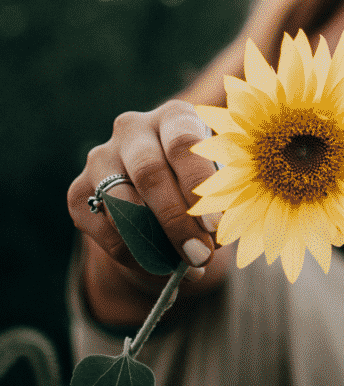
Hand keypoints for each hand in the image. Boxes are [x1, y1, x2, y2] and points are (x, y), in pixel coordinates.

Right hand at [68, 100, 219, 292]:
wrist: (163, 189)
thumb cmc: (205, 180)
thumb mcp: (222, 179)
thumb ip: (221, 198)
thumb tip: (213, 236)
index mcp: (175, 117)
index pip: (183, 144)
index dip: (198, 186)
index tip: (215, 226)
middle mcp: (133, 130)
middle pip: (149, 173)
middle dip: (176, 220)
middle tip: (200, 255)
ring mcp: (100, 158)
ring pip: (121, 201)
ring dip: (154, 242)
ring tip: (185, 268)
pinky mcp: (78, 190)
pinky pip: (101, 227)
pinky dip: (132, 254)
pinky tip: (159, 268)